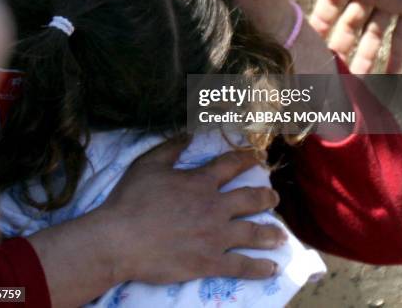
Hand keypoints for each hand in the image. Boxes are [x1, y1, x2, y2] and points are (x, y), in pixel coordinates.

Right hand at [29, 139, 283, 306]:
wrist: (120, 239)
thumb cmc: (131, 199)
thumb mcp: (148, 163)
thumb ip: (171, 147)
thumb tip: (189, 133)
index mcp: (201, 182)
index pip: (231, 165)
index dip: (246, 159)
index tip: (256, 158)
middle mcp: (214, 207)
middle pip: (250, 199)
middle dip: (266, 197)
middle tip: (274, 197)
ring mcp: (215, 236)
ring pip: (253, 232)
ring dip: (270, 232)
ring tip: (281, 235)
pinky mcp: (209, 262)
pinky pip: (242, 265)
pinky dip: (259, 267)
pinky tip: (272, 268)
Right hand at [310, 0, 401, 72]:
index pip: (329, 6)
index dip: (319, 25)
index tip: (306, 45)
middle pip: (349, 26)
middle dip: (339, 48)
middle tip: (328, 72)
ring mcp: (389, 2)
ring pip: (372, 36)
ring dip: (364, 58)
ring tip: (355, 83)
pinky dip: (396, 56)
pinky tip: (389, 76)